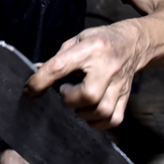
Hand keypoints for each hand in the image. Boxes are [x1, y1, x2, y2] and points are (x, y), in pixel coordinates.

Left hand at [24, 21, 142, 129]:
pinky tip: (89, 114)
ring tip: (78, 103)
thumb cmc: (100, 41)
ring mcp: (119, 85)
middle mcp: (107, 67)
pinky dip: (98, 123)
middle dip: (70, 99)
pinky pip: (113, 119)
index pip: (61, 66)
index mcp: (91, 48)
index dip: (41, 81)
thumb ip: (58, 58)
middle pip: (88, 94)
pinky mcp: (126, 97)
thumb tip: (36, 74)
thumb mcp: (77, 40)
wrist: (132, 43)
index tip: (30, 90)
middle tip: (66, 92)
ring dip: (83, 113)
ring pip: (102, 111)